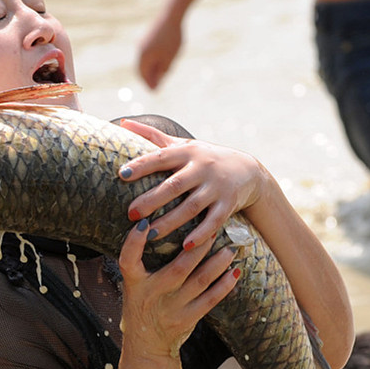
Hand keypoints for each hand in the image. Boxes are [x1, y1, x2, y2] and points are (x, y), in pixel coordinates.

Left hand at [117, 119, 267, 251]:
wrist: (247, 170)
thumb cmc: (205, 158)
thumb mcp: (183, 145)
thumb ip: (153, 136)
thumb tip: (123, 121)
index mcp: (188, 152)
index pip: (162, 157)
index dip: (142, 165)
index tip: (122, 175)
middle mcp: (202, 168)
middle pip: (174, 185)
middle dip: (152, 200)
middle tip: (131, 214)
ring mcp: (216, 187)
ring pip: (192, 206)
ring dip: (171, 222)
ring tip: (150, 235)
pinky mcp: (229, 204)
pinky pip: (214, 221)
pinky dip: (201, 234)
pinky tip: (186, 246)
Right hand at [117, 217, 239, 359]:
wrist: (146, 346)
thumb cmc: (142, 307)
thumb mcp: (133, 287)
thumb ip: (141, 264)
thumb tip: (156, 226)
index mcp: (134, 284)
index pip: (128, 260)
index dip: (133, 242)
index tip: (144, 223)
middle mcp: (152, 295)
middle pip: (178, 268)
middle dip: (197, 247)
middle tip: (213, 229)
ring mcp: (171, 309)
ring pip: (199, 281)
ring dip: (217, 264)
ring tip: (230, 249)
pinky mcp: (187, 320)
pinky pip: (210, 300)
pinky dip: (224, 285)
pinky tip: (234, 272)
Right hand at [138, 17, 182, 89]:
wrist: (172, 16)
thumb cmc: (172, 39)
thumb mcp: (169, 59)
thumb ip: (162, 72)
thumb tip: (157, 83)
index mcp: (144, 57)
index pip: (144, 76)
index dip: (149, 85)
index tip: (155, 92)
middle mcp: (140, 50)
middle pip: (142, 69)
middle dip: (148, 79)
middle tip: (155, 88)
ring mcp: (142, 43)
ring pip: (144, 62)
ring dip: (150, 70)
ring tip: (159, 77)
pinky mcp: (147, 38)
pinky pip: (147, 54)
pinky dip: (152, 62)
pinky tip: (160, 64)